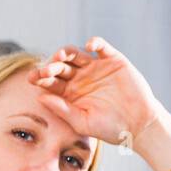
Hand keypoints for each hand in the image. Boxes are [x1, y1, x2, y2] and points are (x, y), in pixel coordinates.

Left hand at [27, 36, 164, 147]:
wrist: (138, 124)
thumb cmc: (109, 128)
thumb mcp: (82, 122)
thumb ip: (62, 110)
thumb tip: (40, 98)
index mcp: (69, 93)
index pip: (51, 82)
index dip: (41, 78)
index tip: (32, 79)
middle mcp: (80, 78)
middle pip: (60, 66)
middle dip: (51, 66)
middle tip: (45, 70)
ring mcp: (95, 67)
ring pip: (76, 53)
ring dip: (67, 52)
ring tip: (61, 55)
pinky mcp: (113, 60)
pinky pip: (102, 47)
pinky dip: (96, 43)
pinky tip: (89, 45)